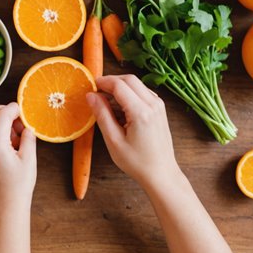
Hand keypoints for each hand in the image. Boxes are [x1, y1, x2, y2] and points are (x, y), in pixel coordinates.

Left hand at [0, 103, 36, 213]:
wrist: (3, 207)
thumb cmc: (18, 186)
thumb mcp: (29, 159)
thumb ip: (27, 137)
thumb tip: (25, 124)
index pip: (2, 114)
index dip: (13, 109)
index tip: (20, 110)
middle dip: (0, 110)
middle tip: (13, 116)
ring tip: (6, 129)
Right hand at [86, 75, 180, 189]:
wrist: (161, 174)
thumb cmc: (137, 162)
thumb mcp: (113, 140)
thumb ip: (102, 115)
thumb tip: (91, 96)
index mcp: (141, 112)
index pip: (119, 85)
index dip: (102, 82)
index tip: (90, 87)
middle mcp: (153, 105)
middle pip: (129, 79)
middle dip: (111, 81)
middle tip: (96, 91)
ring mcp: (159, 106)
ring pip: (137, 84)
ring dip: (120, 87)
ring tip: (106, 102)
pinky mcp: (160, 109)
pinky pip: (142, 92)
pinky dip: (129, 94)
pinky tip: (120, 108)